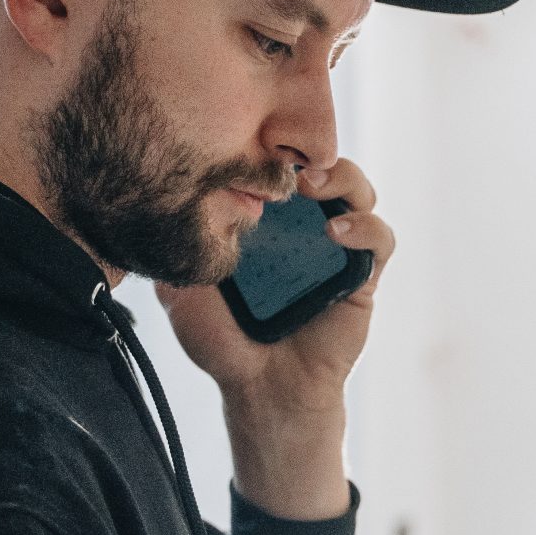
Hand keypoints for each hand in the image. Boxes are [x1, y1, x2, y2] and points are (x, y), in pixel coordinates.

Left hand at [155, 158, 393, 520]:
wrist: (260, 390)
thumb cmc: (224, 343)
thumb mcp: (183, 292)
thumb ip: (174, 252)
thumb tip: (154, 209)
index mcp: (265, 222)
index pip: (276, 166)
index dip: (269, 148)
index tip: (250, 144)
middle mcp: (303, 227)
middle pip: (322, 166)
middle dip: (310, 153)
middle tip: (288, 162)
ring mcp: (337, 247)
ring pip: (358, 189)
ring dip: (343, 178)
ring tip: (313, 187)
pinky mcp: (363, 274)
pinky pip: (381, 239)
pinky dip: (366, 227)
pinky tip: (338, 233)